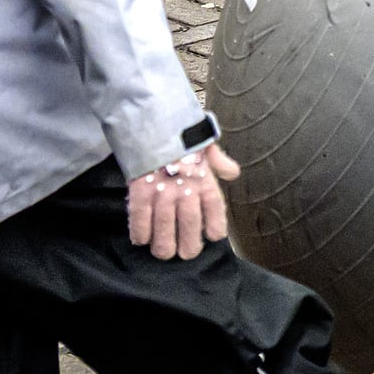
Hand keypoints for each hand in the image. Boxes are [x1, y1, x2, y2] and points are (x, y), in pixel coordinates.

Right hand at [128, 142, 240, 260]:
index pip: (215, 214)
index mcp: (205, 181)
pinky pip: (140, 223)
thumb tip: (232, 173)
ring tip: (164, 251)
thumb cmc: (180, 136)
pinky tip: (142, 239)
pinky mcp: (140, 194)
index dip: (214, 229)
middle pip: (190, 231)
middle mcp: (186, 191)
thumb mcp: (204, 144)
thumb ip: (219, 161)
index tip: (211, 235)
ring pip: (164, 234)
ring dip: (164, 248)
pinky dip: (140, 235)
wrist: (151, 121)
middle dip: (188, 248)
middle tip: (184, 252)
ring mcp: (162, 194)